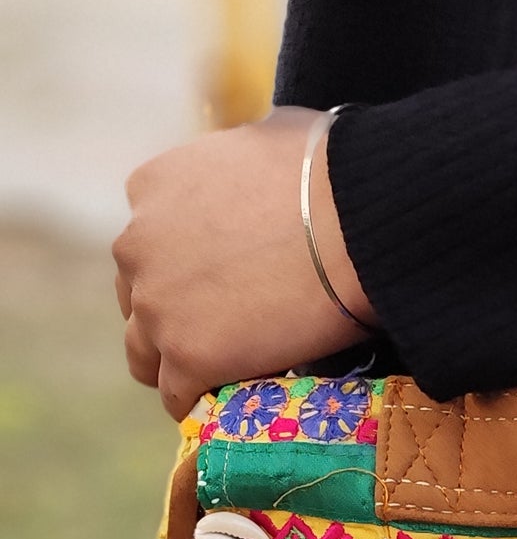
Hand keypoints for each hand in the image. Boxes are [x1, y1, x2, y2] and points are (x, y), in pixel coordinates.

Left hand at [113, 107, 377, 421]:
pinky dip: (199, 400)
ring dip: (175, 361)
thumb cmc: (330, 169)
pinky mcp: (186, 356)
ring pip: (144, 352)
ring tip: (219, 373)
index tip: (221, 275)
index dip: (185, 260)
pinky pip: (177, 394)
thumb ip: (245, 163)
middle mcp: (136, 245)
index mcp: (151, 187)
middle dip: (174, 308)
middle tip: (225, 323)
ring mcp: (157, 305)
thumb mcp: (268, 137)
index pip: (149, 236)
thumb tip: (273, 164)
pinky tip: (228, 400)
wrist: (356, 219)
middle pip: (137, 294)